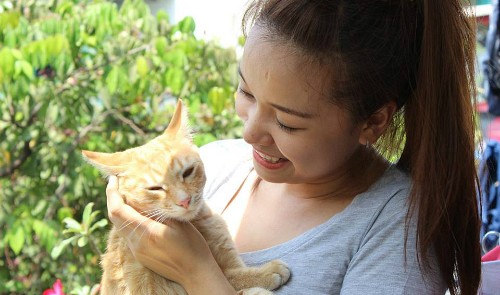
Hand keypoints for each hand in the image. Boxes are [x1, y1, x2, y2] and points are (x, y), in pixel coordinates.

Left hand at [106, 176, 236, 294]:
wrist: (195, 273)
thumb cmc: (192, 245)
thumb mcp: (179, 222)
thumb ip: (159, 210)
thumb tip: (144, 196)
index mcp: (146, 232)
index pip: (118, 210)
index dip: (112, 193)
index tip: (114, 179)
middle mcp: (137, 242)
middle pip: (114, 217)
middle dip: (113, 198)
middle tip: (119, 183)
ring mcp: (137, 250)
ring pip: (119, 225)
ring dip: (119, 209)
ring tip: (127, 194)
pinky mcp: (140, 255)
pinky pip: (127, 234)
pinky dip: (127, 220)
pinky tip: (136, 212)